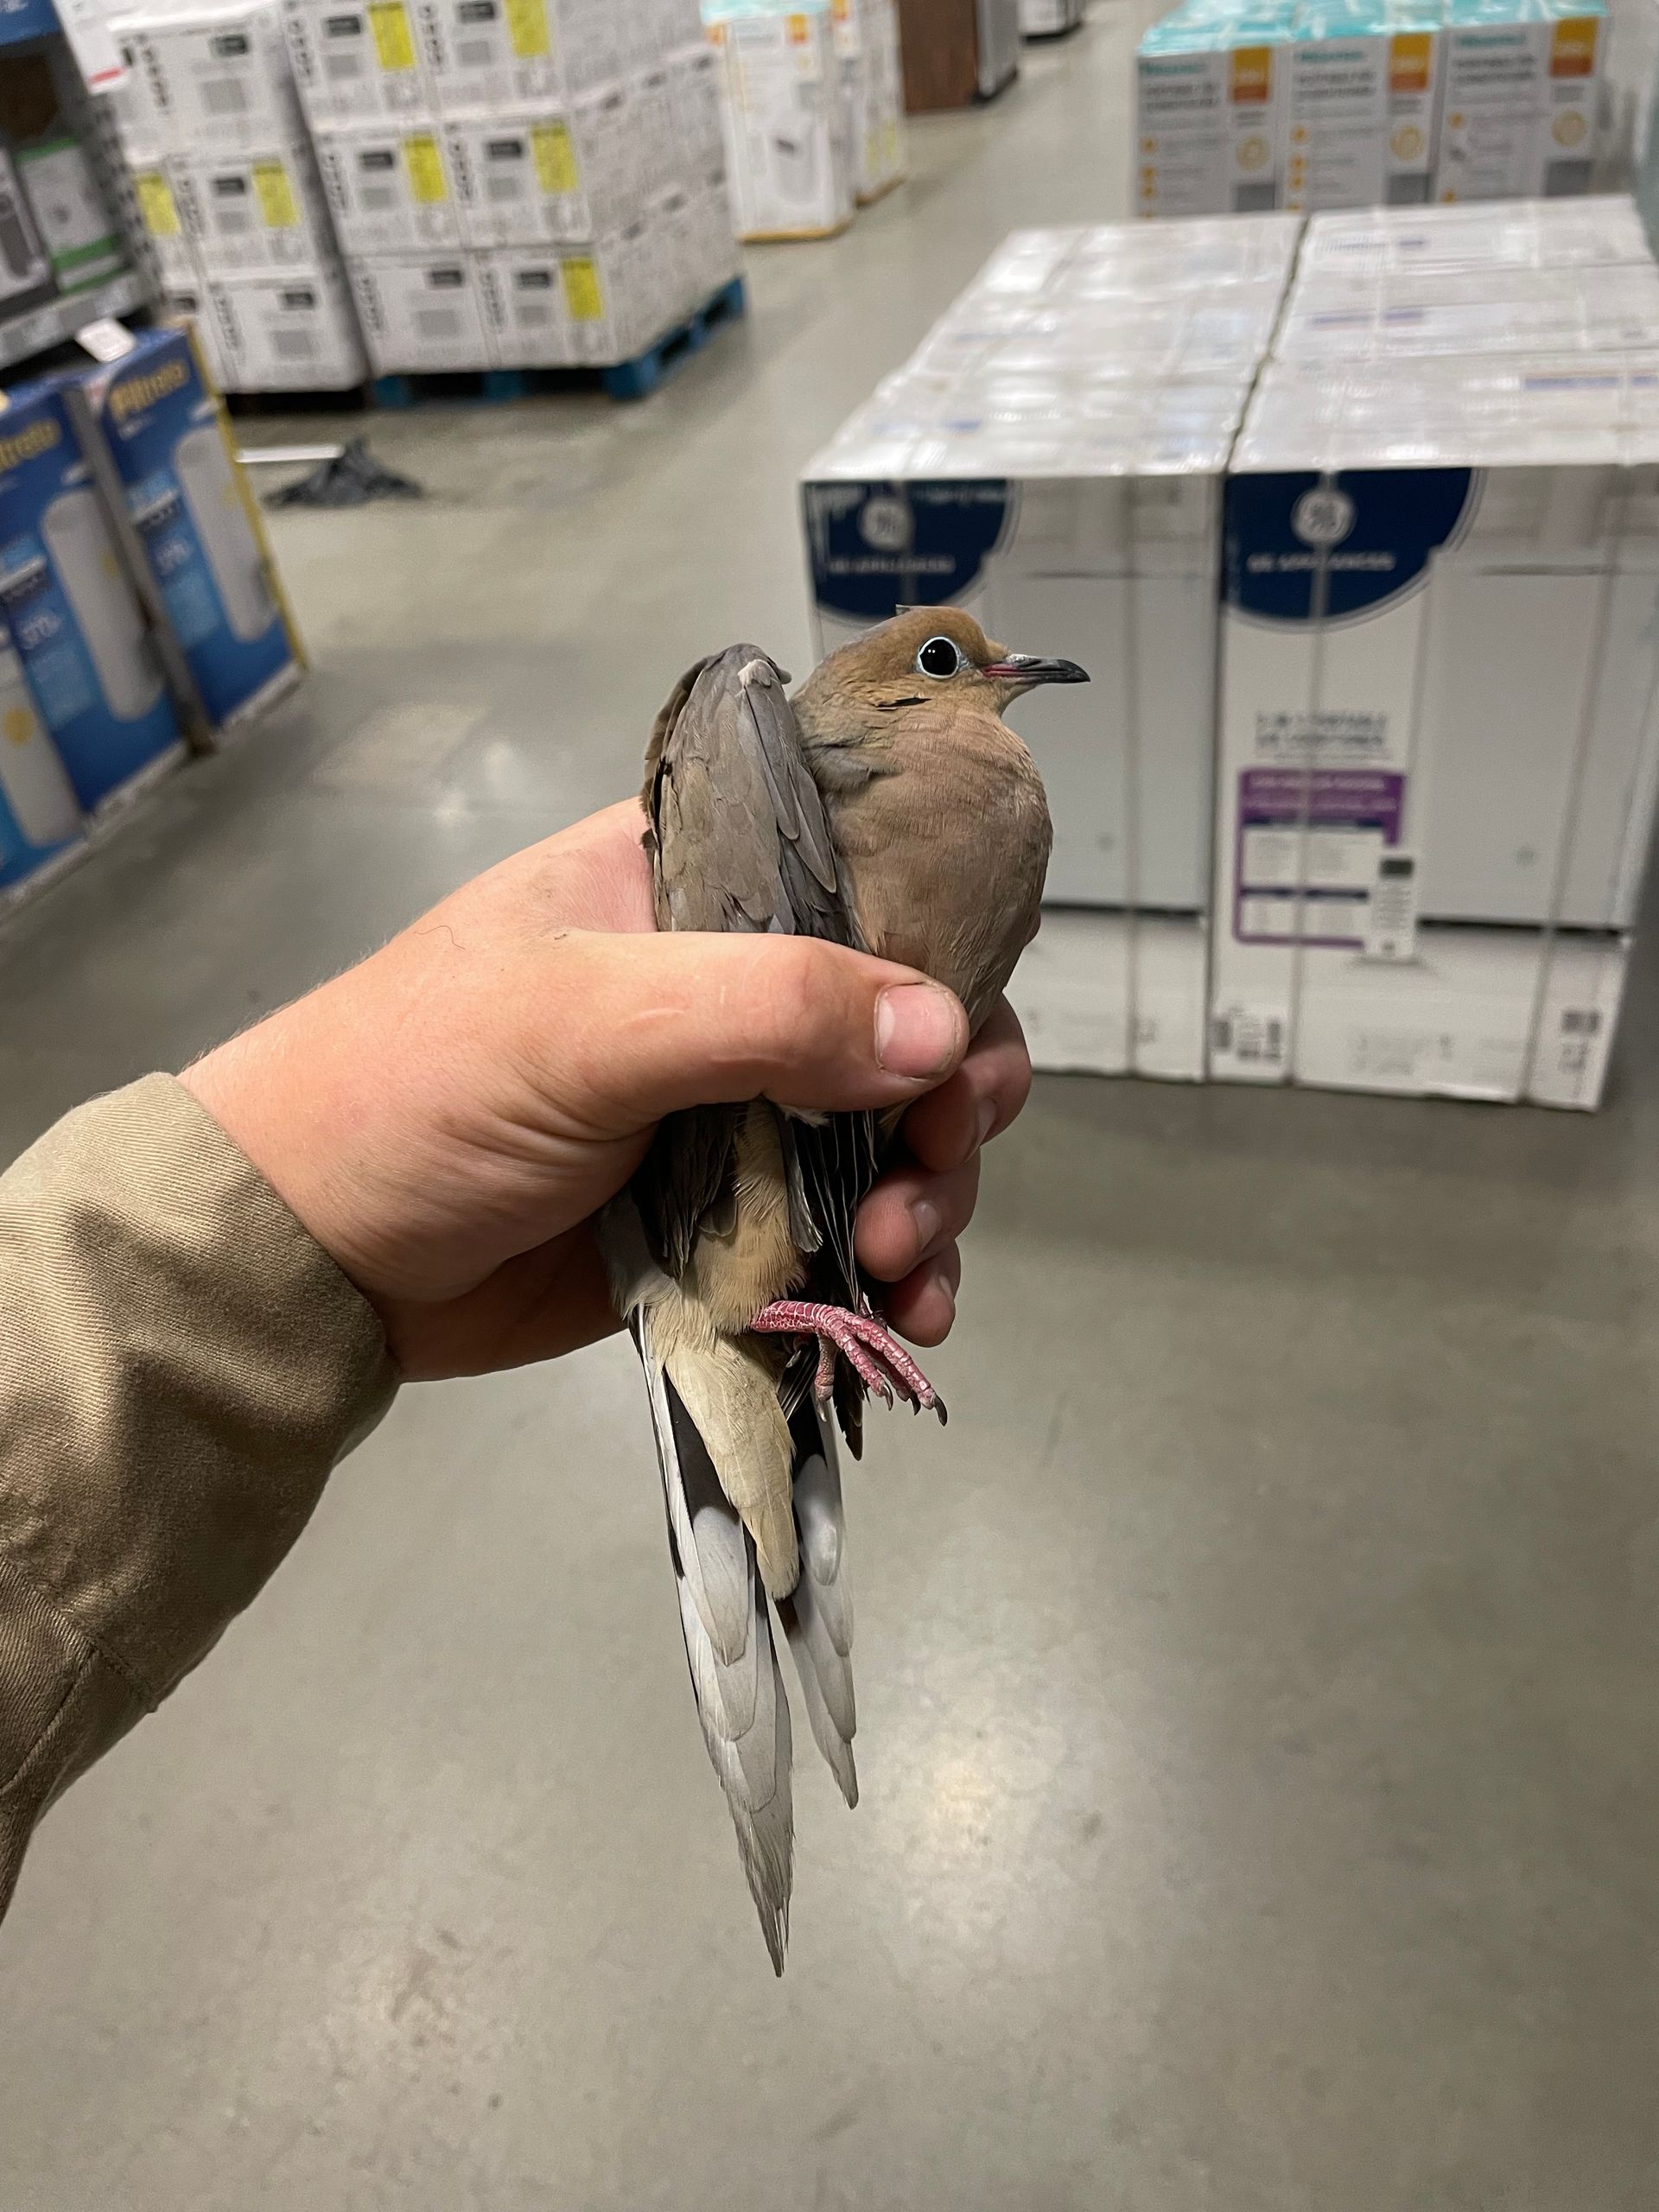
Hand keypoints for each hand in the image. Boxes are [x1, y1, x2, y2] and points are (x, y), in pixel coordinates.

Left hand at [181, 801, 1032, 1380]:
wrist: (309, 1259)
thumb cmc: (421, 1091)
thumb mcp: (586, 1022)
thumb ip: (766, 1009)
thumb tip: (942, 1031)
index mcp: (689, 883)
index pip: (866, 873)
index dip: (944, 943)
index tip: (965, 1031)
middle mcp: (729, 985)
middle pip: (905, 1020)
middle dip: (948, 1100)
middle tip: (932, 1165)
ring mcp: (733, 1108)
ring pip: (891, 1136)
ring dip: (932, 1197)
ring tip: (905, 1263)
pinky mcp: (726, 1218)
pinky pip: (847, 1233)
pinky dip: (895, 1273)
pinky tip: (906, 1315)